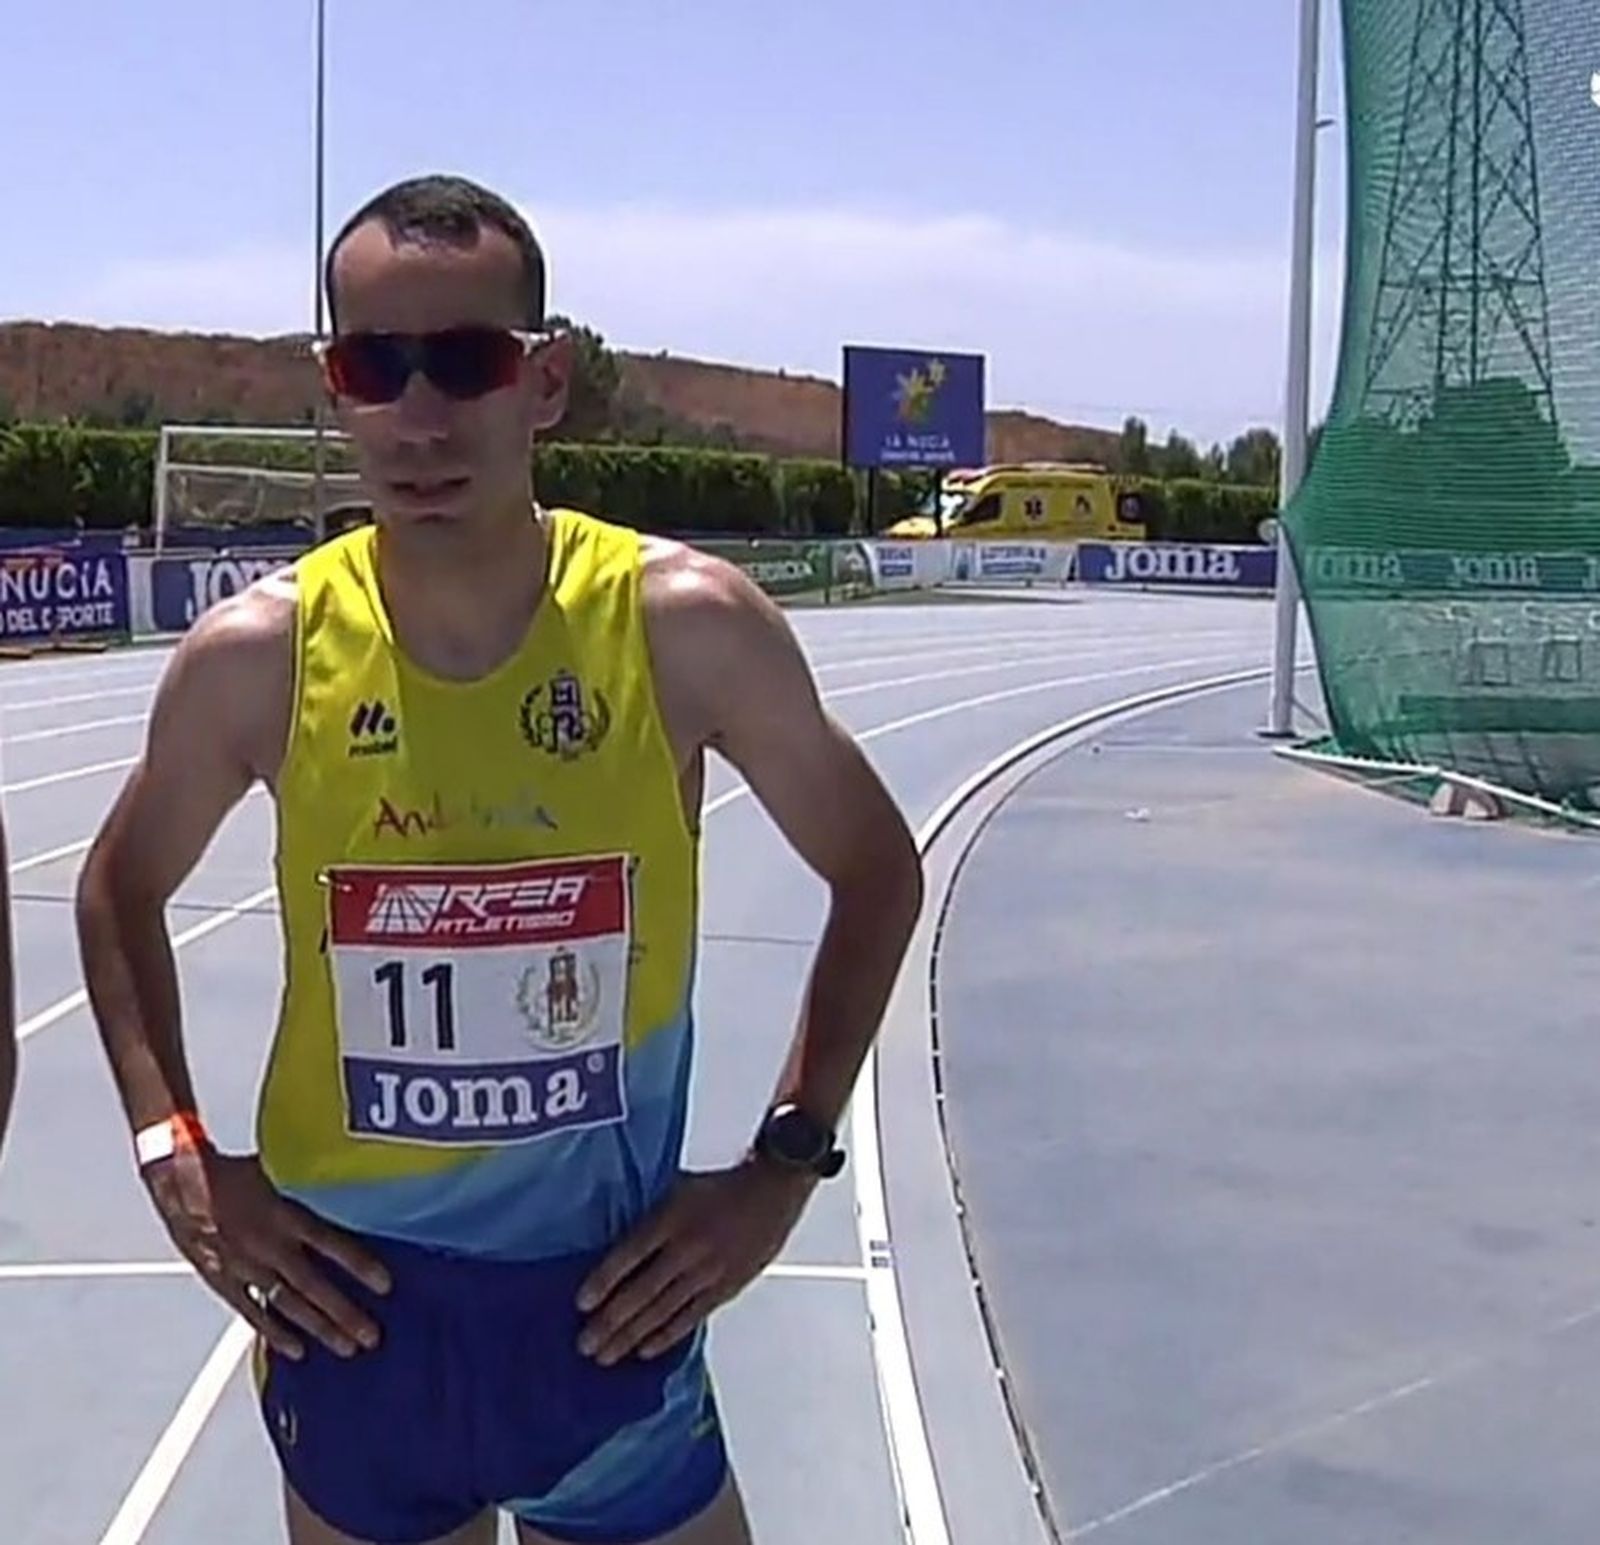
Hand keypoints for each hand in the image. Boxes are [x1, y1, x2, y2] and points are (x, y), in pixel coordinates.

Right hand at [144, 1145, 390, 1360]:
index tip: (386, 1286)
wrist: (178, 1182)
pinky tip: (297, 1350)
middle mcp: (267, 1245)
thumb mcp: (280, 1166)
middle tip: (372, 1336)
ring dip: (319, 1328)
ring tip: (348, 1348)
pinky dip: (275, 1333)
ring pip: (288, 1305)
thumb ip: (313, 1182)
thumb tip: (356, 1176)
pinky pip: (253, 1311)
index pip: (330, 1243)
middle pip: (313, 1285)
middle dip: (344, 1313)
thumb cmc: (234, 1171)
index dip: (359, 1265)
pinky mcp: (224, 1281)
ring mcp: (245, 1267)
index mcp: (283, 1213)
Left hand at [576, 1159, 814, 1365]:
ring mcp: (707, 1272)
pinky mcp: (725, 1289)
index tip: (581, 1303)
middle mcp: (688, 1248)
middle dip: (610, 1321)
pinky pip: (690, 1318)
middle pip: (642, 1291)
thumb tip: (614, 1246)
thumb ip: (649, 1218)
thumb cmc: (721, 1187)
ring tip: (606, 1355)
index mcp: (672, 1218)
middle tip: (585, 1343)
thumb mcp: (677, 1189)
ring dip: (630, 1336)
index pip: (629, 1254)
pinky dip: (666, 1336)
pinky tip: (645, 1350)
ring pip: (662, 1311)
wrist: (773, 1192)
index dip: (603, 1280)